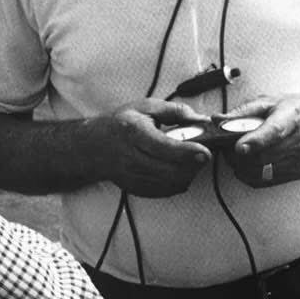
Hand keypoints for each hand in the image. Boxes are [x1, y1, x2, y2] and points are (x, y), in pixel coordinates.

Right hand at [96, 98, 211, 196]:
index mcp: (133, 132)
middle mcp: (131, 157)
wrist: (94, 147)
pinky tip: (178, 170)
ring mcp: (133, 176)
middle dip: (193, 165)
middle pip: (170, 170)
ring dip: (188, 174)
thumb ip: (175, 111)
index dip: (186, 152)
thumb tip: (201, 120)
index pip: (163, 147)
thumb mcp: (146, 107)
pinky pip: (166, 191)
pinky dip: (178, 182)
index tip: (205, 152)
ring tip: (190, 161)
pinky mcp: (137, 188)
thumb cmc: (122, 124)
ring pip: (170, 183)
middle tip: (203, 155)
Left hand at [213, 94, 299, 188]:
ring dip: (241, 167)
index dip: (255, 141)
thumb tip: (218, 120)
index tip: (239, 146)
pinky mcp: (299, 173)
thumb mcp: (274, 102)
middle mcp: (299, 142)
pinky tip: (247, 165)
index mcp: (292, 117)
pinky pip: (267, 181)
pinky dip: (251, 175)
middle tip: (225, 148)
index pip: (274, 132)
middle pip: (262, 156)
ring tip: (235, 156)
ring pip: (263, 172)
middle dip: (237, 156)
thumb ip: (244, 111)